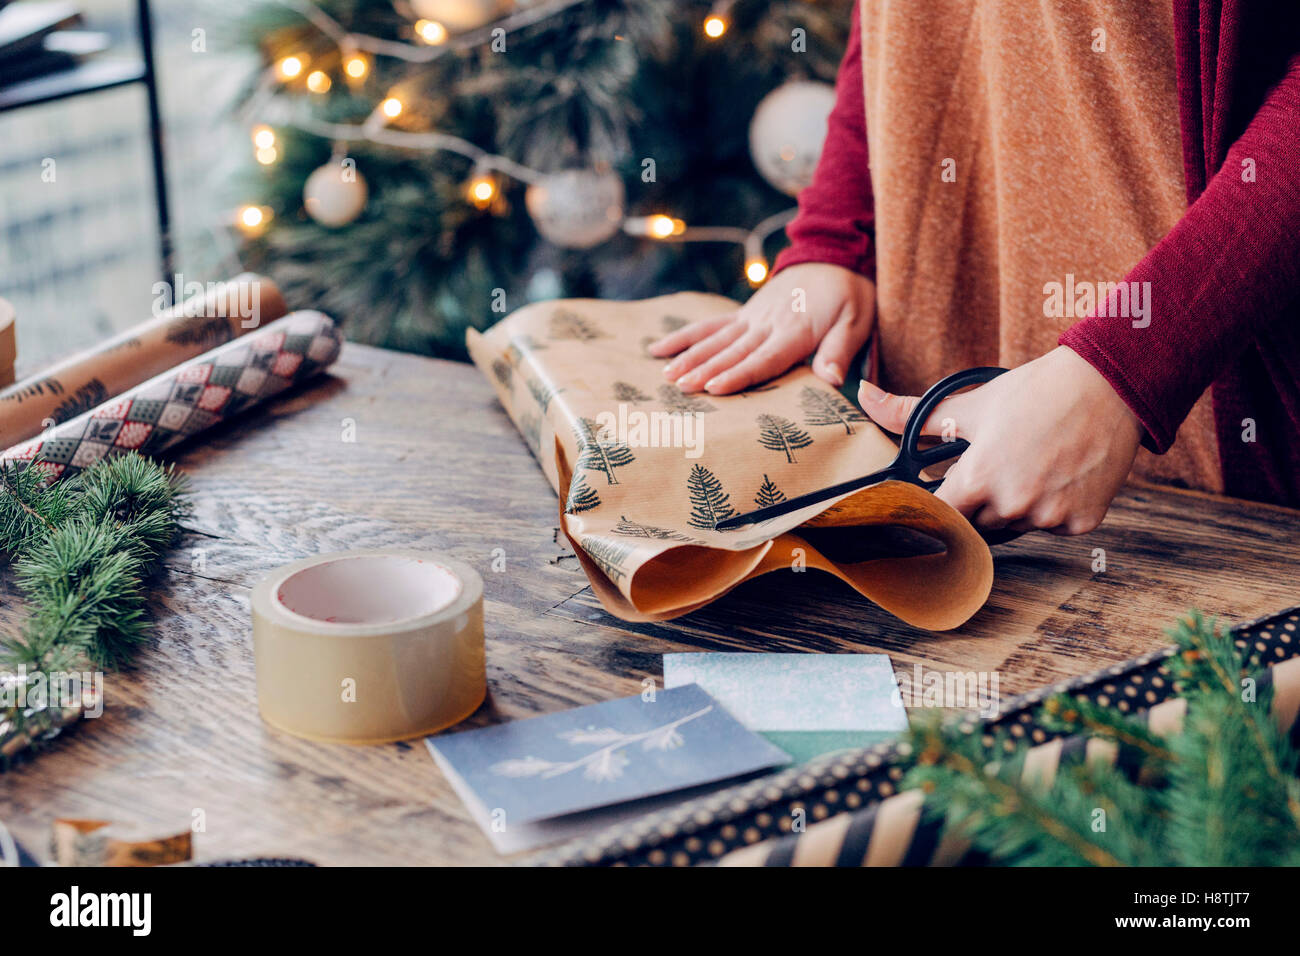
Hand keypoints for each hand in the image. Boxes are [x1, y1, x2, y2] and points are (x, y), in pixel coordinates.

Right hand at [648, 262, 875, 393]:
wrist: (833, 255)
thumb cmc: (850, 295)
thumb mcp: (857, 321)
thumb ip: (839, 350)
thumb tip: (830, 379)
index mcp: (795, 331)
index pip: (764, 358)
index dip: (739, 375)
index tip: (715, 388)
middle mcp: (767, 324)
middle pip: (733, 351)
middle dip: (705, 369)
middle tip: (680, 387)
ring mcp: (751, 317)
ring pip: (716, 338)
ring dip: (689, 356)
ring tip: (666, 375)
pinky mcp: (743, 313)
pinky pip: (710, 325)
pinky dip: (685, 336)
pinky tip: (659, 348)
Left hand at [857, 347, 1141, 534]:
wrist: (1109, 385)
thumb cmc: (1035, 392)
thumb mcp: (968, 404)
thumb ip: (910, 414)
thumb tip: (863, 395)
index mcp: (979, 478)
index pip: (942, 517)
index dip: (939, 507)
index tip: (944, 496)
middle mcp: (1013, 504)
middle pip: (978, 524)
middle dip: (978, 502)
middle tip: (995, 468)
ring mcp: (1050, 516)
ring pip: (1016, 527)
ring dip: (1014, 506)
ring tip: (1029, 465)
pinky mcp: (1083, 522)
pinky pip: (1054, 527)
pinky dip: (1053, 508)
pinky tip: (1059, 474)